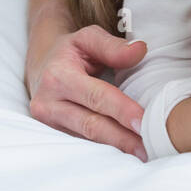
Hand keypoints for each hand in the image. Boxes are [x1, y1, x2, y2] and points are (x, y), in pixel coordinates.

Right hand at [26, 25, 149, 160]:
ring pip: (87, 138)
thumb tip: (139, 51)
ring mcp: (49, 122)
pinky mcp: (55, 133)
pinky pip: (84, 141)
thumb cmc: (70, 51)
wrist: (42, 66)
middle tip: (148, 147)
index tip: (143, 121)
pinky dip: (106, 147)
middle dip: (121, 138)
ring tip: (143, 152)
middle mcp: (49, 103)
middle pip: (91, 125)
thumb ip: (113, 46)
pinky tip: (126, 150)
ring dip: (116, 147)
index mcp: (58, 77)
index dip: (120, 110)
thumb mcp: (88, 38)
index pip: (95, 96)